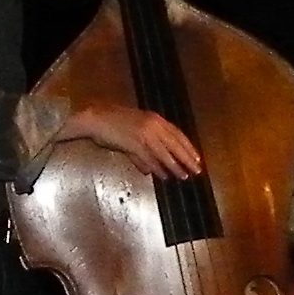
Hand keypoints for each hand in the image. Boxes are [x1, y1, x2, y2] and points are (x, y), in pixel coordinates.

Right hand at [57, 100, 204, 179]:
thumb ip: (144, 149)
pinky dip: (158, 168)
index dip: (188, 147)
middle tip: (197, 170)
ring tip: (184, 176)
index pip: (177, 134)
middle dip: (188, 158)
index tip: (197, 158)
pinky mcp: (134, 143)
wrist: (95, 118)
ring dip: (175, 166)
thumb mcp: (133, 131)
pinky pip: (150, 159)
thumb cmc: (113, 123)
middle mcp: (153, 125)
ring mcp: (144, 134)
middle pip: (175, 144)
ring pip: (165, 153)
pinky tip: (164, 176)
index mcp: (155, 119)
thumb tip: (150, 169)